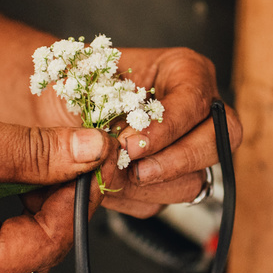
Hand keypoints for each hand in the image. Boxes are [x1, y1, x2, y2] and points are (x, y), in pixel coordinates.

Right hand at [0, 79, 111, 272]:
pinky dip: (14, 176)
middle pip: (39, 235)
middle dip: (62, 189)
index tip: (99, 154)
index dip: (79, 197)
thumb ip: (37, 152)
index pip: (48, 242)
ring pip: (21, 217)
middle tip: (83, 142)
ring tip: (49, 139)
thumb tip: (92, 152)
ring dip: (39, 179)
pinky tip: (18, 146)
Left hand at [76, 47, 241, 217]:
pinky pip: (163, 201)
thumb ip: (95, 101)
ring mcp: (188, 150)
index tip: (130, 143)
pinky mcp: (168, 182)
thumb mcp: (80, 77)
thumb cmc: (73, 84)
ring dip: (151, 185)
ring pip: (194, 179)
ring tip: (112, 174)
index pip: (195, 101)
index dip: (166, 127)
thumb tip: (109, 141)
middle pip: (219, 140)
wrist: (54, 110)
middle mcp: (197, 111)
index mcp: (185, 71)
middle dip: (175, 161)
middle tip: (134, 168)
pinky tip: (109, 183)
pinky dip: (134, 197)